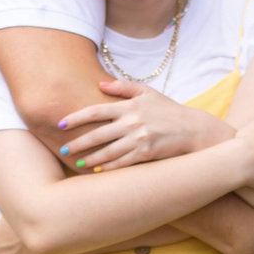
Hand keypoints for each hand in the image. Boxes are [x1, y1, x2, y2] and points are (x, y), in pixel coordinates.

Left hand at [55, 82, 211, 170]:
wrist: (193, 130)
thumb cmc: (168, 110)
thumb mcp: (148, 92)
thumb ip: (124, 87)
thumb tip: (100, 83)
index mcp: (130, 106)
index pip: (95, 111)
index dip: (75, 118)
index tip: (60, 124)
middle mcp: (132, 122)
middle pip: (97, 134)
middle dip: (78, 143)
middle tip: (63, 149)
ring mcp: (139, 139)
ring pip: (107, 152)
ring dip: (90, 158)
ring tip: (77, 162)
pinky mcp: (146, 153)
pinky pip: (122, 163)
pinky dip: (109, 167)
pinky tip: (98, 170)